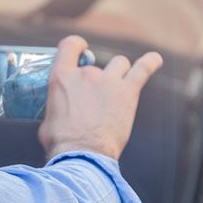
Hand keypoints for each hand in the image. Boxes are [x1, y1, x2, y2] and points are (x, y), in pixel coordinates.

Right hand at [38, 35, 162, 160]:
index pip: (70, 45)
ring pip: (119, 64)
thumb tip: (60, 110)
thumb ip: (56, 106)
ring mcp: (108, 81)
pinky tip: (155, 59)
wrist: (82, 156)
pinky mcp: (127, 92)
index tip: (81, 50)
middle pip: (96, 64)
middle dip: (96, 79)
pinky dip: (151, 62)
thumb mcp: (47, 119)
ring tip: (117, 90)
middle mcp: (86, 73)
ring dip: (118, 73)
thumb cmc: (61, 143)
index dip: (77, 46)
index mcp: (62, 77)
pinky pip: (143, 69)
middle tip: (95, 101)